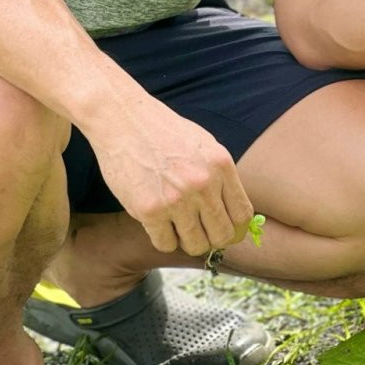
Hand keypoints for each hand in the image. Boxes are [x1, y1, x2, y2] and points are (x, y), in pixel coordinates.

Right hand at [85, 91, 253, 256]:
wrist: (122, 118)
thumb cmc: (162, 131)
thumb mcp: (203, 145)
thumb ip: (219, 175)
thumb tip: (231, 212)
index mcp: (220, 165)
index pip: (242, 215)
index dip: (234, 229)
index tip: (223, 230)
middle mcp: (203, 184)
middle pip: (222, 235)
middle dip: (211, 239)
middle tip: (198, 232)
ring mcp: (177, 199)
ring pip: (195, 245)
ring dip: (187, 241)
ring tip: (176, 227)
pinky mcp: (149, 210)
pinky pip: (166, 244)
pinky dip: (163, 239)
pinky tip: (157, 224)